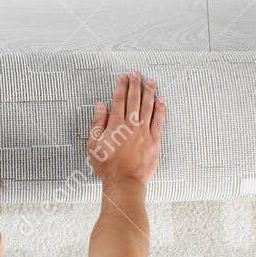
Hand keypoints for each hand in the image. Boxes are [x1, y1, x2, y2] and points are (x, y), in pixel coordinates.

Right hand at [88, 71, 163, 187]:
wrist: (124, 182)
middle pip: (134, 100)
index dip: (121, 87)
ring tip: (151, 81)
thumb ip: (98, 123)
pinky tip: (161, 100)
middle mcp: (131, 125)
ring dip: (149, 92)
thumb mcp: (94, 144)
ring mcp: (144, 132)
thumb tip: (101, 106)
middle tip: (136, 74)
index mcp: (115, 124)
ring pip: (148, 107)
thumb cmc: (107, 166)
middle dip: (135, 85)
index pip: (119, 100)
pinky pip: (159, 121)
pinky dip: (160, 109)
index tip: (123, 77)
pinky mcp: (155, 141)